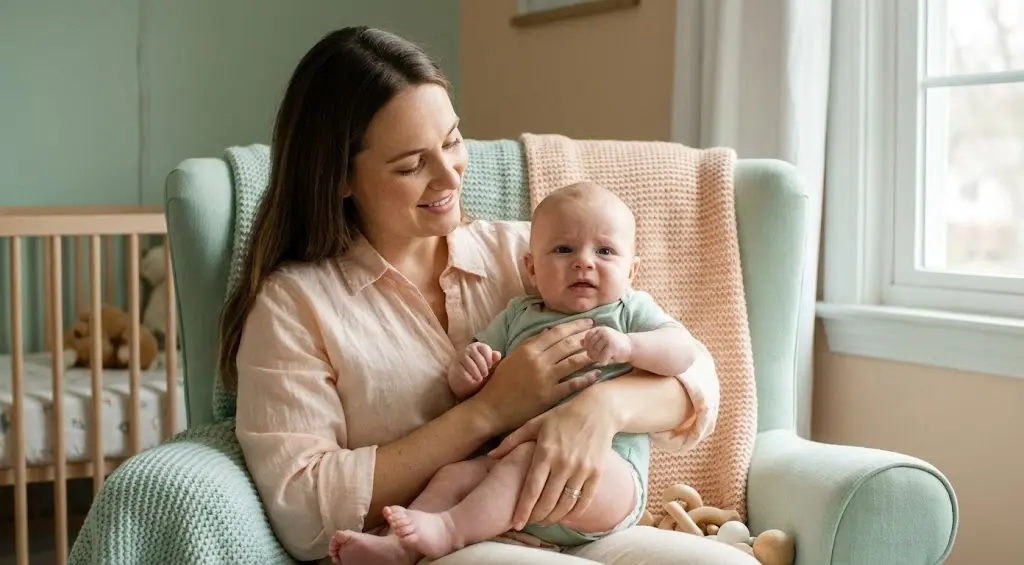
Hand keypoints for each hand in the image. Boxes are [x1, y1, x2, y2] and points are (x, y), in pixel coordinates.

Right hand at [448, 343, 499, 397]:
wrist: (462, 372)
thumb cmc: (478, 365)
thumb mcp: (487, 360)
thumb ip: (493, 357)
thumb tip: (498, 355)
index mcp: (478, 346)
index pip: (485, 349)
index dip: (489, 359)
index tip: (490, 366)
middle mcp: (469, 349)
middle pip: (478, 357)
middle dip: (483, 367)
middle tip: (485, 374)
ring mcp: (461, 357)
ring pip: (470, 364)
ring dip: (477, 373)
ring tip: (480, 378)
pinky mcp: (456, 366)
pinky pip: (463, 371)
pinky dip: (469, 377)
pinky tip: (472, 380)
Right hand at [468, 318, 600, 433]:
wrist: (491, 408)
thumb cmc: (499, 383)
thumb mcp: (512, 358)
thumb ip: (529, 343)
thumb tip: (547, 331)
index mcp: (528, 349)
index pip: (556, 333)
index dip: (574, 326)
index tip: (588, 322)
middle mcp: (538, 360)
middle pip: (568, 344)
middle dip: (586, 336)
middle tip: (600, 333)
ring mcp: (544, 378)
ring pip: (573, 362)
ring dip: (590, 355)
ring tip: (602, 351)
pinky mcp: (549, 395)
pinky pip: (572, 384)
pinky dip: (586, 378)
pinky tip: (597, 374)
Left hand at [488, 387, 616, 528]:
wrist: (599, 410)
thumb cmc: (562, 416)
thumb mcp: (535, 424)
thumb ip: (512, 442)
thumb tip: (490, 456)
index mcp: (545, 452)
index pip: (532, 488)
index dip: (523, 509)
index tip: (516, 523)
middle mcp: (563, 462)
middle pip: (548, 501)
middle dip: (537, 517)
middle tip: (530, 522)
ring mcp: (581, 469)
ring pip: (565, 504)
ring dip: (554, 518)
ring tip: (545, 521)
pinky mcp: (596, 473)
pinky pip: (584, 500)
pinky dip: (573, 513)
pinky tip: (564, 515)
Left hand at [582, 327, 631, 365]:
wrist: (631, 347)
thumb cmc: (615, 345)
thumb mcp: (602, 340)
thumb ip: (592, 340)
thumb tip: (580, 342)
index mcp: (600, 329)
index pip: (587, 337)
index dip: (588, 346)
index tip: (593, 351)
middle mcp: (603, 332)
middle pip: (590, 346)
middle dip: (593, 354)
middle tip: (599, 357)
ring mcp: (608, 339)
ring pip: (595, 353)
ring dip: (598, 359)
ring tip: (604, 358)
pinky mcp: (612, 347)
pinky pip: (601, 358)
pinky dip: (603, 362)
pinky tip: (607, 360)